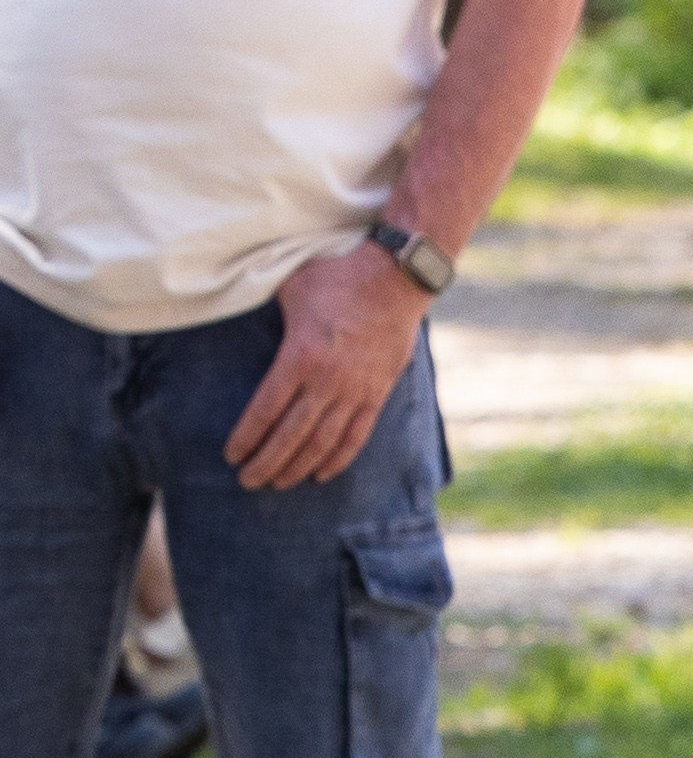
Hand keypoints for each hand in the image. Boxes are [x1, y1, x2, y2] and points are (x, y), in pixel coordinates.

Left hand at [223, 244, 428, 488]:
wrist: (395, 277)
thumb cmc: (337, 273)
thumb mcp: (291, 287)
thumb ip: (270, 316)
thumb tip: (241, 320)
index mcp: (300, 354)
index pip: (266, 408)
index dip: (247, 436)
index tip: (232, 455)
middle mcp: (327, 380)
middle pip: (291, 435)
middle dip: (266, 462)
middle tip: (247, 481)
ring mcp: (355, 391)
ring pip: (322, 443)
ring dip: (297, 467)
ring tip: (278, 484)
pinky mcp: (377, 394)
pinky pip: (355, 437)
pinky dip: (337, 460)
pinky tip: (320, 475)